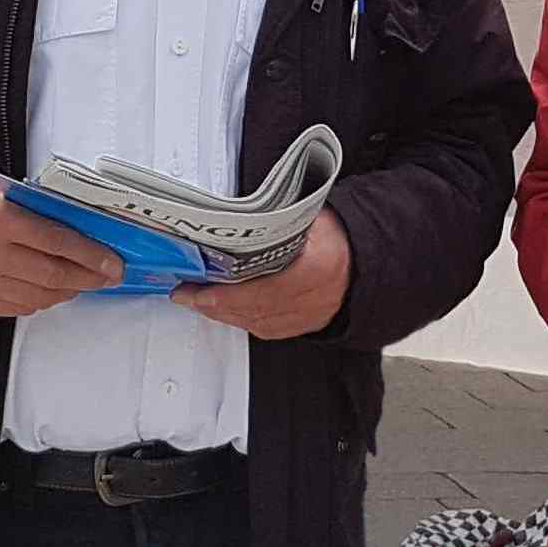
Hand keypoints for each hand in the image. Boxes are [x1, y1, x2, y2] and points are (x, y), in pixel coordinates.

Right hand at [0, 183, 119, 318]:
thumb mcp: (7, 197)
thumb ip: (42, 209)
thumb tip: (89, 227)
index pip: (56, 240)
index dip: (90, 254)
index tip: (112, 263)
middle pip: (53, 274)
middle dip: (88, 277)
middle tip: (108, 276)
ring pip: (42, 296)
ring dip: (70, 291)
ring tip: (83, 282)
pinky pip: (24, 307)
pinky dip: (45, 300)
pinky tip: (54, 290)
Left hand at [174, 209, 352, 341]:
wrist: (363, 261)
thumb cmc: (339, 237)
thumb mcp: (312, 218)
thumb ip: (279, 221)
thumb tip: (238, 218)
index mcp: (318, 268)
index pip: (264, 290)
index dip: (227, 295)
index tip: (199, 290)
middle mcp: (313, 299)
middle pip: (253, 309)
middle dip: (213, 303)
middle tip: (184, 292)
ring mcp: (309, 317)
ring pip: (256, 322)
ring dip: (221, 313)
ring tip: (195, 299)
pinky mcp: (303, 325)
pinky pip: (265, 328)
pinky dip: (239, 319)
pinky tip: (222, 311)